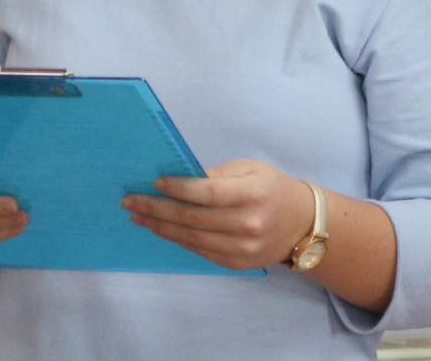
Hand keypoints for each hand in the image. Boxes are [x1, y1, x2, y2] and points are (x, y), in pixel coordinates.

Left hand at [121, 158, 313, 269]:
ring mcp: (242, 248)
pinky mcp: (236, 263)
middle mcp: (248, 224)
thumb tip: (179, 176)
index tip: (155, 181)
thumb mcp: (249, 168)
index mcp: (253, 194)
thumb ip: (217, 174)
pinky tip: (159, 228)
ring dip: (160, 226)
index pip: (209, 193)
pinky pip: (199, 250)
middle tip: (130, 201)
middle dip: (157, 208)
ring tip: (137, 215)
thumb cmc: (271, 187)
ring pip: (192, 238)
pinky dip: (176, 238)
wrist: (301, 224)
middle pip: (194, 218)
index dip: (180, 188)